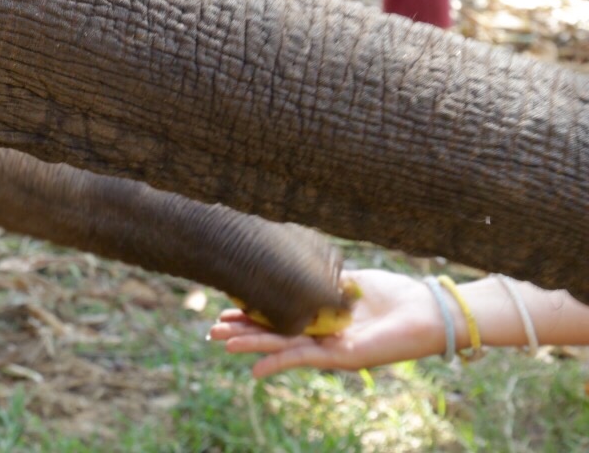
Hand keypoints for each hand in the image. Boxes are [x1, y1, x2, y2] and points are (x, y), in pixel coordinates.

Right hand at [208, 269, 443, 377]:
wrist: (426, 310)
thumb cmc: (395, 296)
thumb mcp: (348, 280)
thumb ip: (322, 280)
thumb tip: (293, 267)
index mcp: (322, 320)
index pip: (280, 318)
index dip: (252, 315)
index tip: (225, 309)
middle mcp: (322, 337)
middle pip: (275, 334)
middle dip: (243, 332)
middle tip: (212, 330)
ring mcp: (330, 348)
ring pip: (282, 346)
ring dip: (251, 345)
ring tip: (221, 342)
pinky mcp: (342, 357)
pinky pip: (305, 359)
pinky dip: (279, 364)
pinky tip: (256, 370)